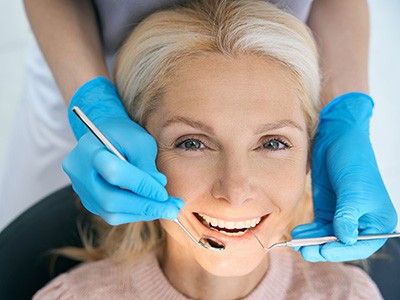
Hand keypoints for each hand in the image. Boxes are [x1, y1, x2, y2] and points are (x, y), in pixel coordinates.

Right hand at [63, 77, 183, 224]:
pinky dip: (134, 213)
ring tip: (167, 209)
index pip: (115, 174)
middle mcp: (79, 172)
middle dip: (144, 206)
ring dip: (142, 213)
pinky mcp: (89, 201)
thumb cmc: (124, 135)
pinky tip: (152, 207)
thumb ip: (148, 165)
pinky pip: (111, 215)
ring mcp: (81, 189)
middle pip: (110, 200)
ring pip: (111, 213)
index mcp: (89, 150)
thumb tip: (159, 192)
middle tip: (172, 208)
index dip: (142, 186)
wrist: (105, 135)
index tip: (164, 193)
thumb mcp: (140, 141)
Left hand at [291, 92, 397, 261]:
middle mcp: (362, 222)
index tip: (324, 251)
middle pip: (342, 244)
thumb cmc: (353, 161)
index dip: (342, 251)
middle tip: (305, 250)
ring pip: (328, 237)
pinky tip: (298, 232)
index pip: (362, 245)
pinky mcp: (328, 210)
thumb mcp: (353, 189)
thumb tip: (345, 239)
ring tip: (297, 243)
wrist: (336, 139)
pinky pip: (318, 227)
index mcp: (378, 221)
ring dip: (313, 242)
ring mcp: (342, 216)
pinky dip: (309, 231)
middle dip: (324, 248)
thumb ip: (348, 215)